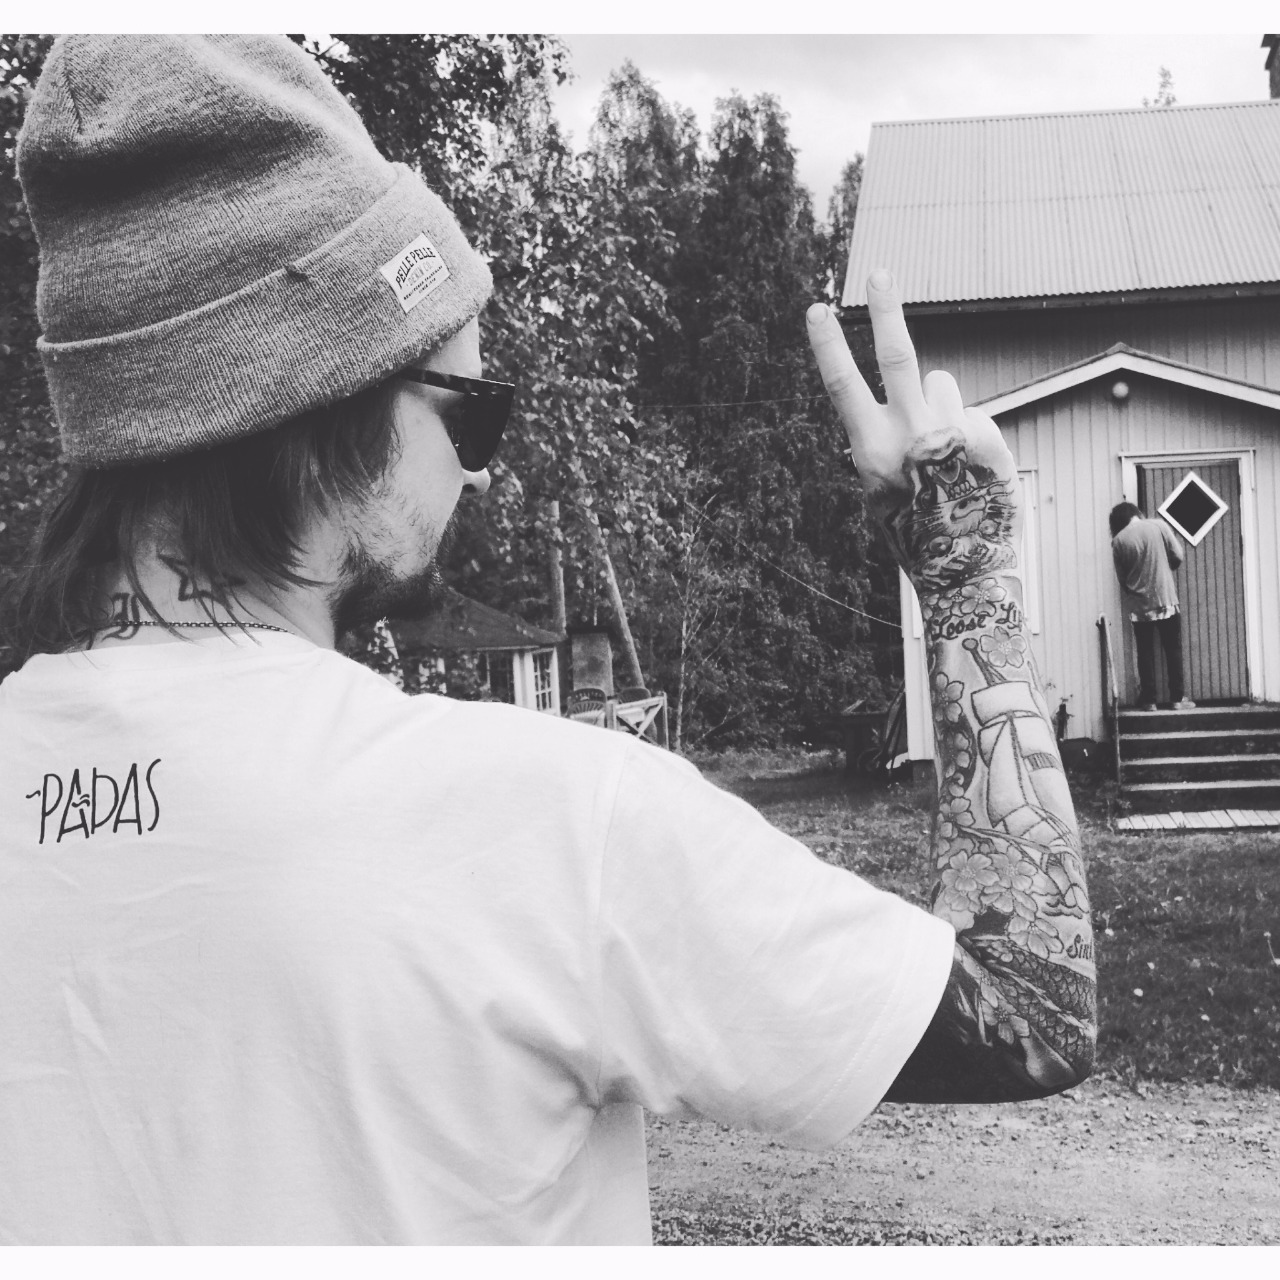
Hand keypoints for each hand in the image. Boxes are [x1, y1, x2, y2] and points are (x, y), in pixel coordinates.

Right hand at [806, 270, 1022, 593]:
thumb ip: (890, 443)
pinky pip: (971, 415)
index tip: (817, 309)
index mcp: (872, 451)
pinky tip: (971, 470)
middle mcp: (910, 435)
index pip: (843, 387)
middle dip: (885, 310)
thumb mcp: (884, 493)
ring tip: (946, 454)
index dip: (828, 346)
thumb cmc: (916, 532)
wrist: (966, 566)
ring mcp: (950, 432)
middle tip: (879, 272)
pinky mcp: (986, 435)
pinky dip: (970, 435)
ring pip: (941, 385)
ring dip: (941, 405)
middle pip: (896, 357)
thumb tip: (919, 396)